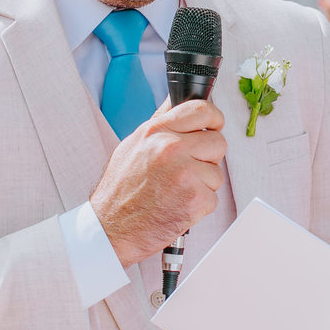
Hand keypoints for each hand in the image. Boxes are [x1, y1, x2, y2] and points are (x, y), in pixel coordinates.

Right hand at [90, 99, 225, 268]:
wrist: (112, 229)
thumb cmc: (121, 190)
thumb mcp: (133, 144)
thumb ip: (160, 121)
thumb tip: (176, 100)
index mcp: (156, 132)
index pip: (202, 109)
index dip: (213, 118)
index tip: (213, 125)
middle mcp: (171, 149)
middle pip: (217, 142)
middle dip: (208, 156)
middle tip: (189, 168)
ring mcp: (185, 174)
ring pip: (217, 172)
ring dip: (203, 184)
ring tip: (177, 190)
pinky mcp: (195, 199)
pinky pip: (213, 197)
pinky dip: (200, 205)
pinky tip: (178, 204)